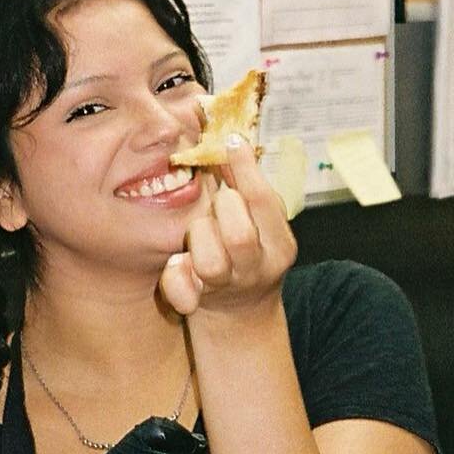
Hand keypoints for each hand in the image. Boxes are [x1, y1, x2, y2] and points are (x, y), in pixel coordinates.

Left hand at [158, 137, 297, 318]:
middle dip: (221, 210)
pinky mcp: (198, 302)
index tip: (230, 140)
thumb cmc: (245, 255)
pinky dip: (175, 274)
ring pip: (209, 262)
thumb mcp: (257, 224)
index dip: (245, 168)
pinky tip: (179, 263)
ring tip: (200, 235)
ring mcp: (228, 288)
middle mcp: (258, 268)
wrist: (241, 313)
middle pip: (239, 234)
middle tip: (217, 205)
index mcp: (279, 244)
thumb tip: (230, 139)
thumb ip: (246, 189)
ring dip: (198, 239)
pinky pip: (180, 287)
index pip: (264, 201)